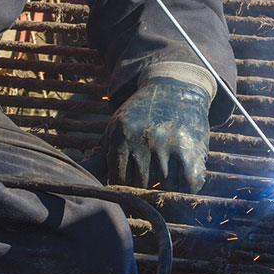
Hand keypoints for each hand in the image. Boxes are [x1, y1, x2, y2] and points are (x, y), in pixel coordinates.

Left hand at [103, 77, 209, 193]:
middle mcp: (142, 139)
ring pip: (163, 186)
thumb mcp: (117, 128)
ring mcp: (167, 144)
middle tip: (152, 174)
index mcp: (121, 135)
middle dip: (145, 184)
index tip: (133, 180)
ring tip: (167, 170)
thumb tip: (85, 172)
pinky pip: (188, 183)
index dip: (125, 185)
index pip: (118, 179)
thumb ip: (102, 154)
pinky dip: (188, 185)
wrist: (174, 88)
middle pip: (140, 184)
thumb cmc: (141, 115)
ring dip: (167, 185)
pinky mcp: (189, 148)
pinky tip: (183, 176)